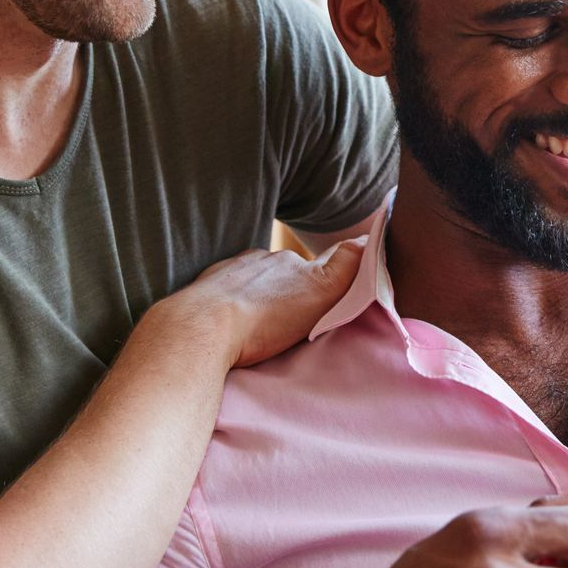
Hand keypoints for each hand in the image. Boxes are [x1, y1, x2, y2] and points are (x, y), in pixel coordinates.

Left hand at [159, 236, 367, 367]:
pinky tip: (232, 320)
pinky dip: (233, 302)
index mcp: (291, 262)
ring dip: (260, 295)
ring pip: (254, 280)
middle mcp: (263, 259)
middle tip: (293, 316)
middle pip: (285, 272)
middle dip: (291, 288)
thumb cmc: (265, 319)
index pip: (318, 263)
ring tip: (260, 321)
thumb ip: (343, 267)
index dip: (329, 271)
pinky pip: (226, 292)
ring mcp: (230, 271)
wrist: (202, 328)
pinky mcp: (205, 287)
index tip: (332, 285)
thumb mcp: (319, 293)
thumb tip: (364, 239)